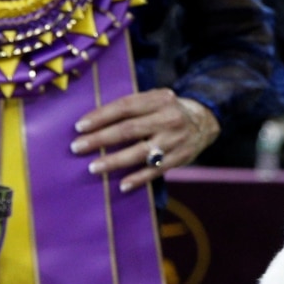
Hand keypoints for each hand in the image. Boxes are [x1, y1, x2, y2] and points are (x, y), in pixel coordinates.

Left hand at [70, 88, 220, 191]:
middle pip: (129, 130)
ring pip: (140, 153)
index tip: (79, 127)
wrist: (205, 121)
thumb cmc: (169, 110)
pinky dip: (138, 179)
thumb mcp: (155, 98)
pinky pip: (155, 171)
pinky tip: (122, 185)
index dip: (101, 116)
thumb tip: (95, 120)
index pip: (125, 107)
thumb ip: (133, 106)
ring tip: (93, 167)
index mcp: (159, 99)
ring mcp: (174, 140)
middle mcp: (168, 119)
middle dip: (100, 139)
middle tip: (77, 147)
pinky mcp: (180, 158)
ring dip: (114, 161)